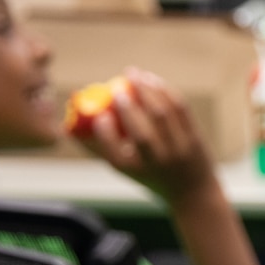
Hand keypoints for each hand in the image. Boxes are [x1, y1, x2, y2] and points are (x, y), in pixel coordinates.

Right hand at [76, 69, 218, 207]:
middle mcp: (157, 163)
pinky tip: (153, 80)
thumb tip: (69, 128)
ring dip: (147, 90)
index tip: (100, 114)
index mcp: (135, 172)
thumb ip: (100, 148)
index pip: (114, 153)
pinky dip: (165, 91)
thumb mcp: (126, 168)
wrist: (192, 191)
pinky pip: (180, 109)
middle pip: (140, 133)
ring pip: (162, 115)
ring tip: (134, 73)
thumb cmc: (150, 174)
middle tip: (117, 86)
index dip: (104, 133)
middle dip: (127, 107)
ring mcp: (179, 151)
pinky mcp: (195, 139)